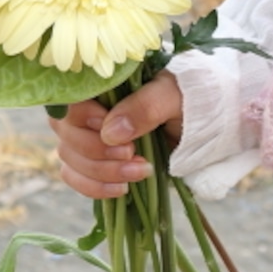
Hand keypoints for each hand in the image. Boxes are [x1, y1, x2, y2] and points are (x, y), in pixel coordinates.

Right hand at [49, 72, 183, 199]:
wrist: (206, 121)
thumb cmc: (189, 97)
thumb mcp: (173, 95)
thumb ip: (145, 107)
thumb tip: (109, 132)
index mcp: (104, 82)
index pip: (69, 98)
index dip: (80, 116)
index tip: (106, 127)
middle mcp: (89, 108)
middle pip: (66, 132)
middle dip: (97, 150)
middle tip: (132, 153)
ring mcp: (89, 136)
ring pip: (70, 158)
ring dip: (101, 172)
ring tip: (139, 171)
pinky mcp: (95, 161)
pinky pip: (76, 178)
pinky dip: (94, 187)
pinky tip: (121, 189)